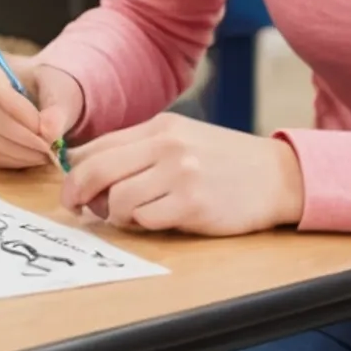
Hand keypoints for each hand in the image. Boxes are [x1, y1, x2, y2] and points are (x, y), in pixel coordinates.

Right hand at [0, 63, 82, 169]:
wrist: (43, 102)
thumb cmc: (48, 91)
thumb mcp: (60, 92)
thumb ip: (57, 111)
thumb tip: (50, 135)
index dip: (23, 114)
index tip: (48, 128)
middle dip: (25, 139)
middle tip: (51, 147)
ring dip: (20, 153)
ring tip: (45, 153)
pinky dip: (13, 161)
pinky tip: (33, 157)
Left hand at [62, 114, 304, 235]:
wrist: (278, 176)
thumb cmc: (225, 162)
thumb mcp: (183, 139)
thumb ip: (140, 149)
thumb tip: (88, 167)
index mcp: (160, 127)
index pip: (98, 146)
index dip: (75, 171)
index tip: (71, 188)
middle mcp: (168, 146)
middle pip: (97, 170)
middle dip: (77, 194)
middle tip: (77, 208)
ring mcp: (181, 174)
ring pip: (118, 198)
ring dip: (115, 214)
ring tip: (128, 216)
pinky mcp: (193, 204)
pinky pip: (146, 218)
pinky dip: (142, 223)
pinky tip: (155, 220)